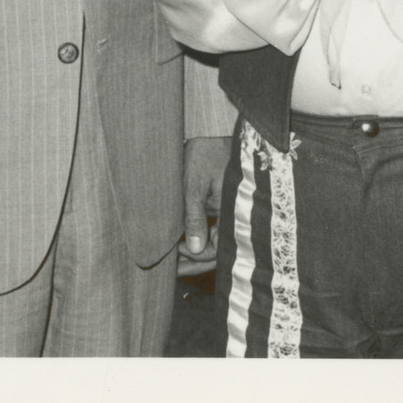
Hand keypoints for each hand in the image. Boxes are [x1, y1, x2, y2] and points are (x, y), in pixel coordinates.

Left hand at [180, 135, 228, 275]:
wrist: (213, 132)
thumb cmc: (206, 153)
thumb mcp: (195, 184)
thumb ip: (195, 216)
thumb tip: (194, 248)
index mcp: (232, 213)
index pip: (216, 250)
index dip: (195, 256)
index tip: (175, 251)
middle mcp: (233, 217)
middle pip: (215, 252)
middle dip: (193, 262)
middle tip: (170, 269)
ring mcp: (228, 214)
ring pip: (213, 243)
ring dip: (194, 251)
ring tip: (173, 259)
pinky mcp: (223, 208)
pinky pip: (212, 230)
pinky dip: (197, 238)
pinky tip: (182, 241)